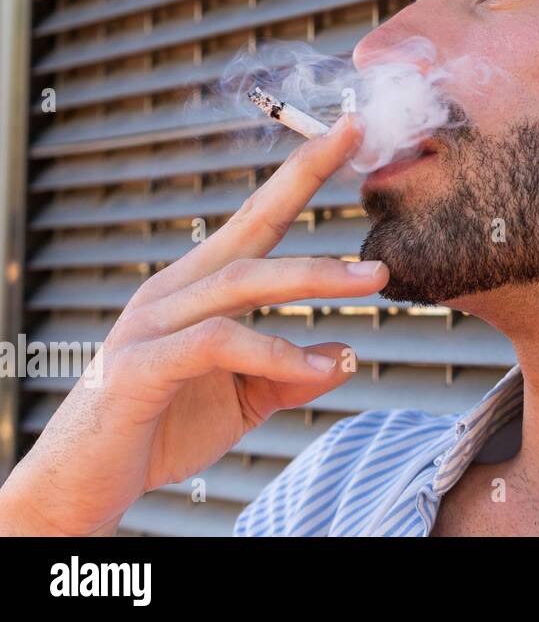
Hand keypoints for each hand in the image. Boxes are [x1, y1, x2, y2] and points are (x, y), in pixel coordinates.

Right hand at [0, 115, 385, 535]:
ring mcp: (151, 325)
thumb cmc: (159, 430)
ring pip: (242, 280)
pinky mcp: (140, 368)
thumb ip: (291, 375)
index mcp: (199, 289)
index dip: (302, 173)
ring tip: (373, 282)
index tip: (350, 132)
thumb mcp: (243, 399)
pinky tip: (319, 367)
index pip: (257, 218)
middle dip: (309, 190)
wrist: (82, 489)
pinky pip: (219, 343)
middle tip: (365, 156)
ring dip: (315, 276)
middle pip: (251, 230)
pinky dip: (277, 352)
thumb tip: (346, 355)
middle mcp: (173, 292)